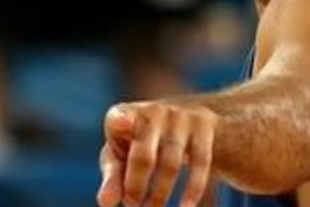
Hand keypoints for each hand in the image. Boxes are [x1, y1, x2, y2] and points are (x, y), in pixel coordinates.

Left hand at [96, 100, 216, 206]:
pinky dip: (193, 188)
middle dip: (136, 186)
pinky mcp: (204, 124)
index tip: (123, 124)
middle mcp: (152, 111)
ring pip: (171, 162)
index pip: (118, 119)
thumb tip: (105, 202)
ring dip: (160, 192)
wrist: (184, 118)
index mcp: (123, 115)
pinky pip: (201, 161)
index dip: (121, 122)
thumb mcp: (122, 156)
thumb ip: (112, 178)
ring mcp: (180, 116)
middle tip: (132, 206)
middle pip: (143, 155)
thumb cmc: (140, 144)